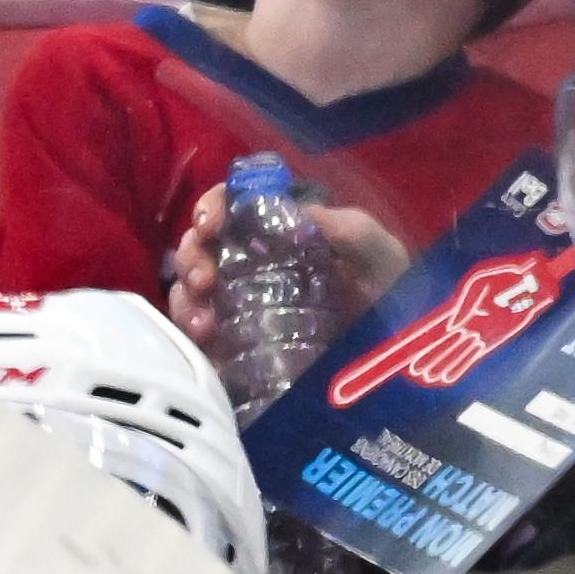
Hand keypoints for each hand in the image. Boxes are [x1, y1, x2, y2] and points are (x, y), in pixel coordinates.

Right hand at [168, 184, 411, 352]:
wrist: (389, 367)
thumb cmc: (389, 301)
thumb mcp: (381, 258)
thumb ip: (351, 230)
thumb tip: (301, 214)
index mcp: (285, 234)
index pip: (238, 205)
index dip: (215, 206)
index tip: (211, 225)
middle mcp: (254, 263)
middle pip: (202, 243)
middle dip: (191, 254)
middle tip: (204, 277)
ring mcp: (237, 304)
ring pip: (189, 285)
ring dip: (185, 294)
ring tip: (204, 320)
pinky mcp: (228, 342)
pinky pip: (192, 329)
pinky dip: (187, 327)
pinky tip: (205, 336)